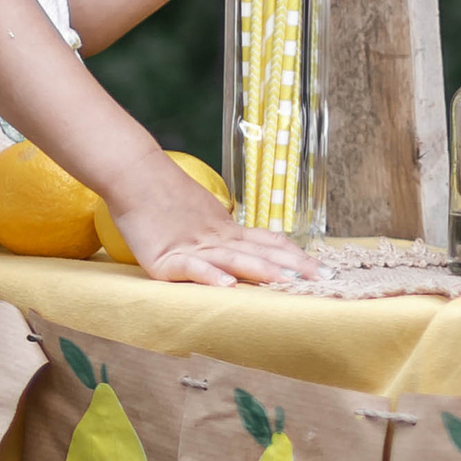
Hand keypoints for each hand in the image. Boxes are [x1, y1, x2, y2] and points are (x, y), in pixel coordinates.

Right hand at [106, 156, 316, 288]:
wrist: (134, 173)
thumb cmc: (163, 194)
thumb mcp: (202, 214)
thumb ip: (221, 231)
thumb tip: (242, 244)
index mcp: (227, 230)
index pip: (270, 243)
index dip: (297, 255)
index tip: (325, 268)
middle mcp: (218, 239)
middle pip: (263, 253)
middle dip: (296, 268)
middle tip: (325, 279)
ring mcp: (194, 248)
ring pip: (235, 259)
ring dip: (263, 272)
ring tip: (288, 283)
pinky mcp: (166, 258)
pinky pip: (191, 268)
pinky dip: (210, 277)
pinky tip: (227, 287)